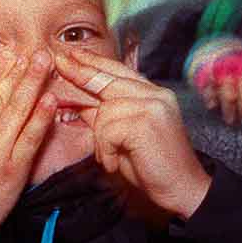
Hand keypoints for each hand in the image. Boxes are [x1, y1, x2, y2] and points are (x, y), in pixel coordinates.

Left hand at [57, 44, 212, 219]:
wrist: (181, 188)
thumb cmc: (151, 165)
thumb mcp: (122, 135)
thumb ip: (103, 114)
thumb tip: (75, 98)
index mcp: (153, 94)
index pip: (119, 71)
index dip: (93, 62)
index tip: (71, 54)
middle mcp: (156, 94)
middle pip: (109, 79)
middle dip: (81, 73)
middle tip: (59, 62)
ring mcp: (153, 105)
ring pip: (105, 110)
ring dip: (101, 139)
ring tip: (113, 156)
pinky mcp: (146, 121)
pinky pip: (107, 130)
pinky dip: (106, 150)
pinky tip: (117, 162)